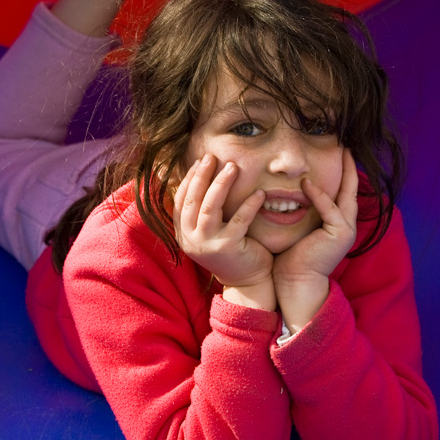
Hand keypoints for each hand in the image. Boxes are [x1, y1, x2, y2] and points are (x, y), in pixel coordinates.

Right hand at [173, 155, 274, 304]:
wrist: (247, 282)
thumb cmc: (232, 251)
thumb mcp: (211, 231)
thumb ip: (202, 211)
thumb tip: (200, 178)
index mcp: (183, 233)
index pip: (180, 200)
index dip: (189, 179)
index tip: (200, 161)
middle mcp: (190, 239)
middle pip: (192, 199)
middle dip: (202, 175)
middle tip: (212, 156)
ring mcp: (207, 244)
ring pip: (210, 207)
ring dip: (221, 184)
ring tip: (233, 167)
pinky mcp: (227, 248)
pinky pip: (239, 220)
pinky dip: (249, 204)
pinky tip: (259, 192)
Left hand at [273, 149, 358, 330]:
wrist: (294, 284)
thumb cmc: (289, 258)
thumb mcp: (295, 228)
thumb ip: (298, 210)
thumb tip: (284, 190)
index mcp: (336, 224)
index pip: (341, 192)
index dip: (341, 172)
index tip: (336, 152)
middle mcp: (345, 225)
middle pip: (351, 189)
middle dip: (349, 166)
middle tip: (346, 144)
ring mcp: (345, 229)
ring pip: (346, 195)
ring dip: (343, 172)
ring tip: (339, 151)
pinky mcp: (340, 234)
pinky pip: (331, 209)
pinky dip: (319, 196)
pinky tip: (307, 183)